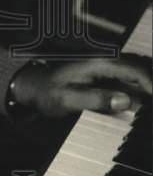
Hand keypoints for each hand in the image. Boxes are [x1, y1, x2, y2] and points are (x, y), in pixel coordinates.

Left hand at [11, 56, 151, 116]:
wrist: (34, 85)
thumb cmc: (48, 91)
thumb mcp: (67, 98)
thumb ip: (96, 99)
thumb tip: (125, 101)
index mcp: (100, 63)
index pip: (136, 71)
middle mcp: (108, 61)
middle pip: (143, 69)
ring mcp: (109, 67)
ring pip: (140, 73)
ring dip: (150, 88)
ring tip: (151, 114)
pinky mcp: (109, 76)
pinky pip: (133, 80)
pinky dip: (144, 90)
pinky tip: (145, 105)